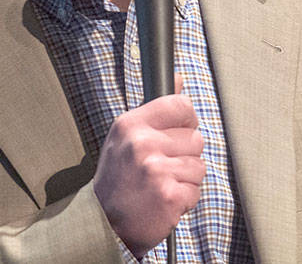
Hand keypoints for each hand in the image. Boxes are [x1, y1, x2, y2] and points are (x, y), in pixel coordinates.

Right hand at [92, 77, 204, 256]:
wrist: (103, 223)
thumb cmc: (118, 179)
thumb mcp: (126, 137)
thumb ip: (156, 109)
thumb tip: (180, 78)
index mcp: (131, 125)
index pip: (180, 105)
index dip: (187, 119)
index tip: (180, 131)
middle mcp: (142, 144)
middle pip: (196, 138)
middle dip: (185, 155)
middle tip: (162, 168)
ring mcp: (156, 170)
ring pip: (199, 166)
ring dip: (186, 179)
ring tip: (161, 185)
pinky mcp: (169, 196)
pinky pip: (196, 191)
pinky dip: (185, 200)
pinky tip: (164, 201)